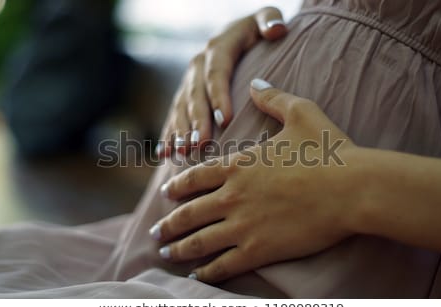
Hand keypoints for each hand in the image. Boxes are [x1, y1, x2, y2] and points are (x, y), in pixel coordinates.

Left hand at [149, 79, 362, 282]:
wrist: (353, 188)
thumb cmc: (329, 150)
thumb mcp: (300, 112)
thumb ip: (272, 97)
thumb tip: (255, 80)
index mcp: (238, 166)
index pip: (195, 177)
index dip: (177, 187)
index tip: (166, 194)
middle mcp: (233, 196)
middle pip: (189, 213)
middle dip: (169, 224)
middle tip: (155, 232)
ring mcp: (244, 225)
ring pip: (200, 241)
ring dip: (179, 248)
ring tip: (165, 253)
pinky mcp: (260, 249)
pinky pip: (224, 265)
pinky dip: (207, 272)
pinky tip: (196, 276)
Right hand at [156, 7, 287, 157]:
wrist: (236, 35)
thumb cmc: (255, 31)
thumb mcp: (265, 18)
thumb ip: (269, 20)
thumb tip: (276, 29)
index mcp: (218, 49)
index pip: (217, 73)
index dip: (219, 96)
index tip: (224, 120)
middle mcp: (199, 66)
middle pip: (195, 95)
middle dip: (197, 121)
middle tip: (201, 144)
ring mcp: (189, 82)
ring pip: (181, 108)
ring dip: (180, 131)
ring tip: (182, 153)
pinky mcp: (185, 96)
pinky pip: (174, 116)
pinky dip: (168, 135)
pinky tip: (164, 154)